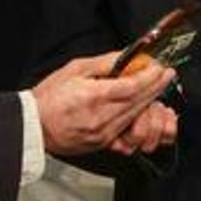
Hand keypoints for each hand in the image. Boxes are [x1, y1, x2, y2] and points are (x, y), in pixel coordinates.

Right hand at [32, 51, 175, 155]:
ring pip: (137, 118)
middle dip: (156, 87)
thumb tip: (126, 56)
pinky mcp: (104, 144)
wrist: (34, 126)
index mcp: (94, 96)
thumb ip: (104, 63)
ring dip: (151, 104)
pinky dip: (139, 124)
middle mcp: (103, 118)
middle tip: (166, 75)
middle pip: (140, 102)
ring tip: (155, 91)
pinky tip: (142, 114)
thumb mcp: (74, 69)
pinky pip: (129, 136)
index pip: (132, 86)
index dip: (150, 77)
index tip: (160, 68)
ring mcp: (105, 134)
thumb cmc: (49, 97)